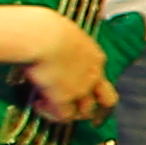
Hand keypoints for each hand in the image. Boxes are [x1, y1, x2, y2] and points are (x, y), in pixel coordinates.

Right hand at [9, 8, 118, 124]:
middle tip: (87, 116)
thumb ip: (63, 44)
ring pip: (85, 112)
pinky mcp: (64, 99)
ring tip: (49, 105)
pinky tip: (39, 105)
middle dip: (97, 108)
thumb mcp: (62, 33)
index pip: (100, 77)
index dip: (92, 85)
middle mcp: (94, 75)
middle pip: (106, 100)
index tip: (80, 88)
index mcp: (95, 56)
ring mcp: (81, 90)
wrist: (42, 36)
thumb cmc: (46, 28)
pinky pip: (64, 117)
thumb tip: (50, 41)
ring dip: (69, 112)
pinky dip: (52, 114)